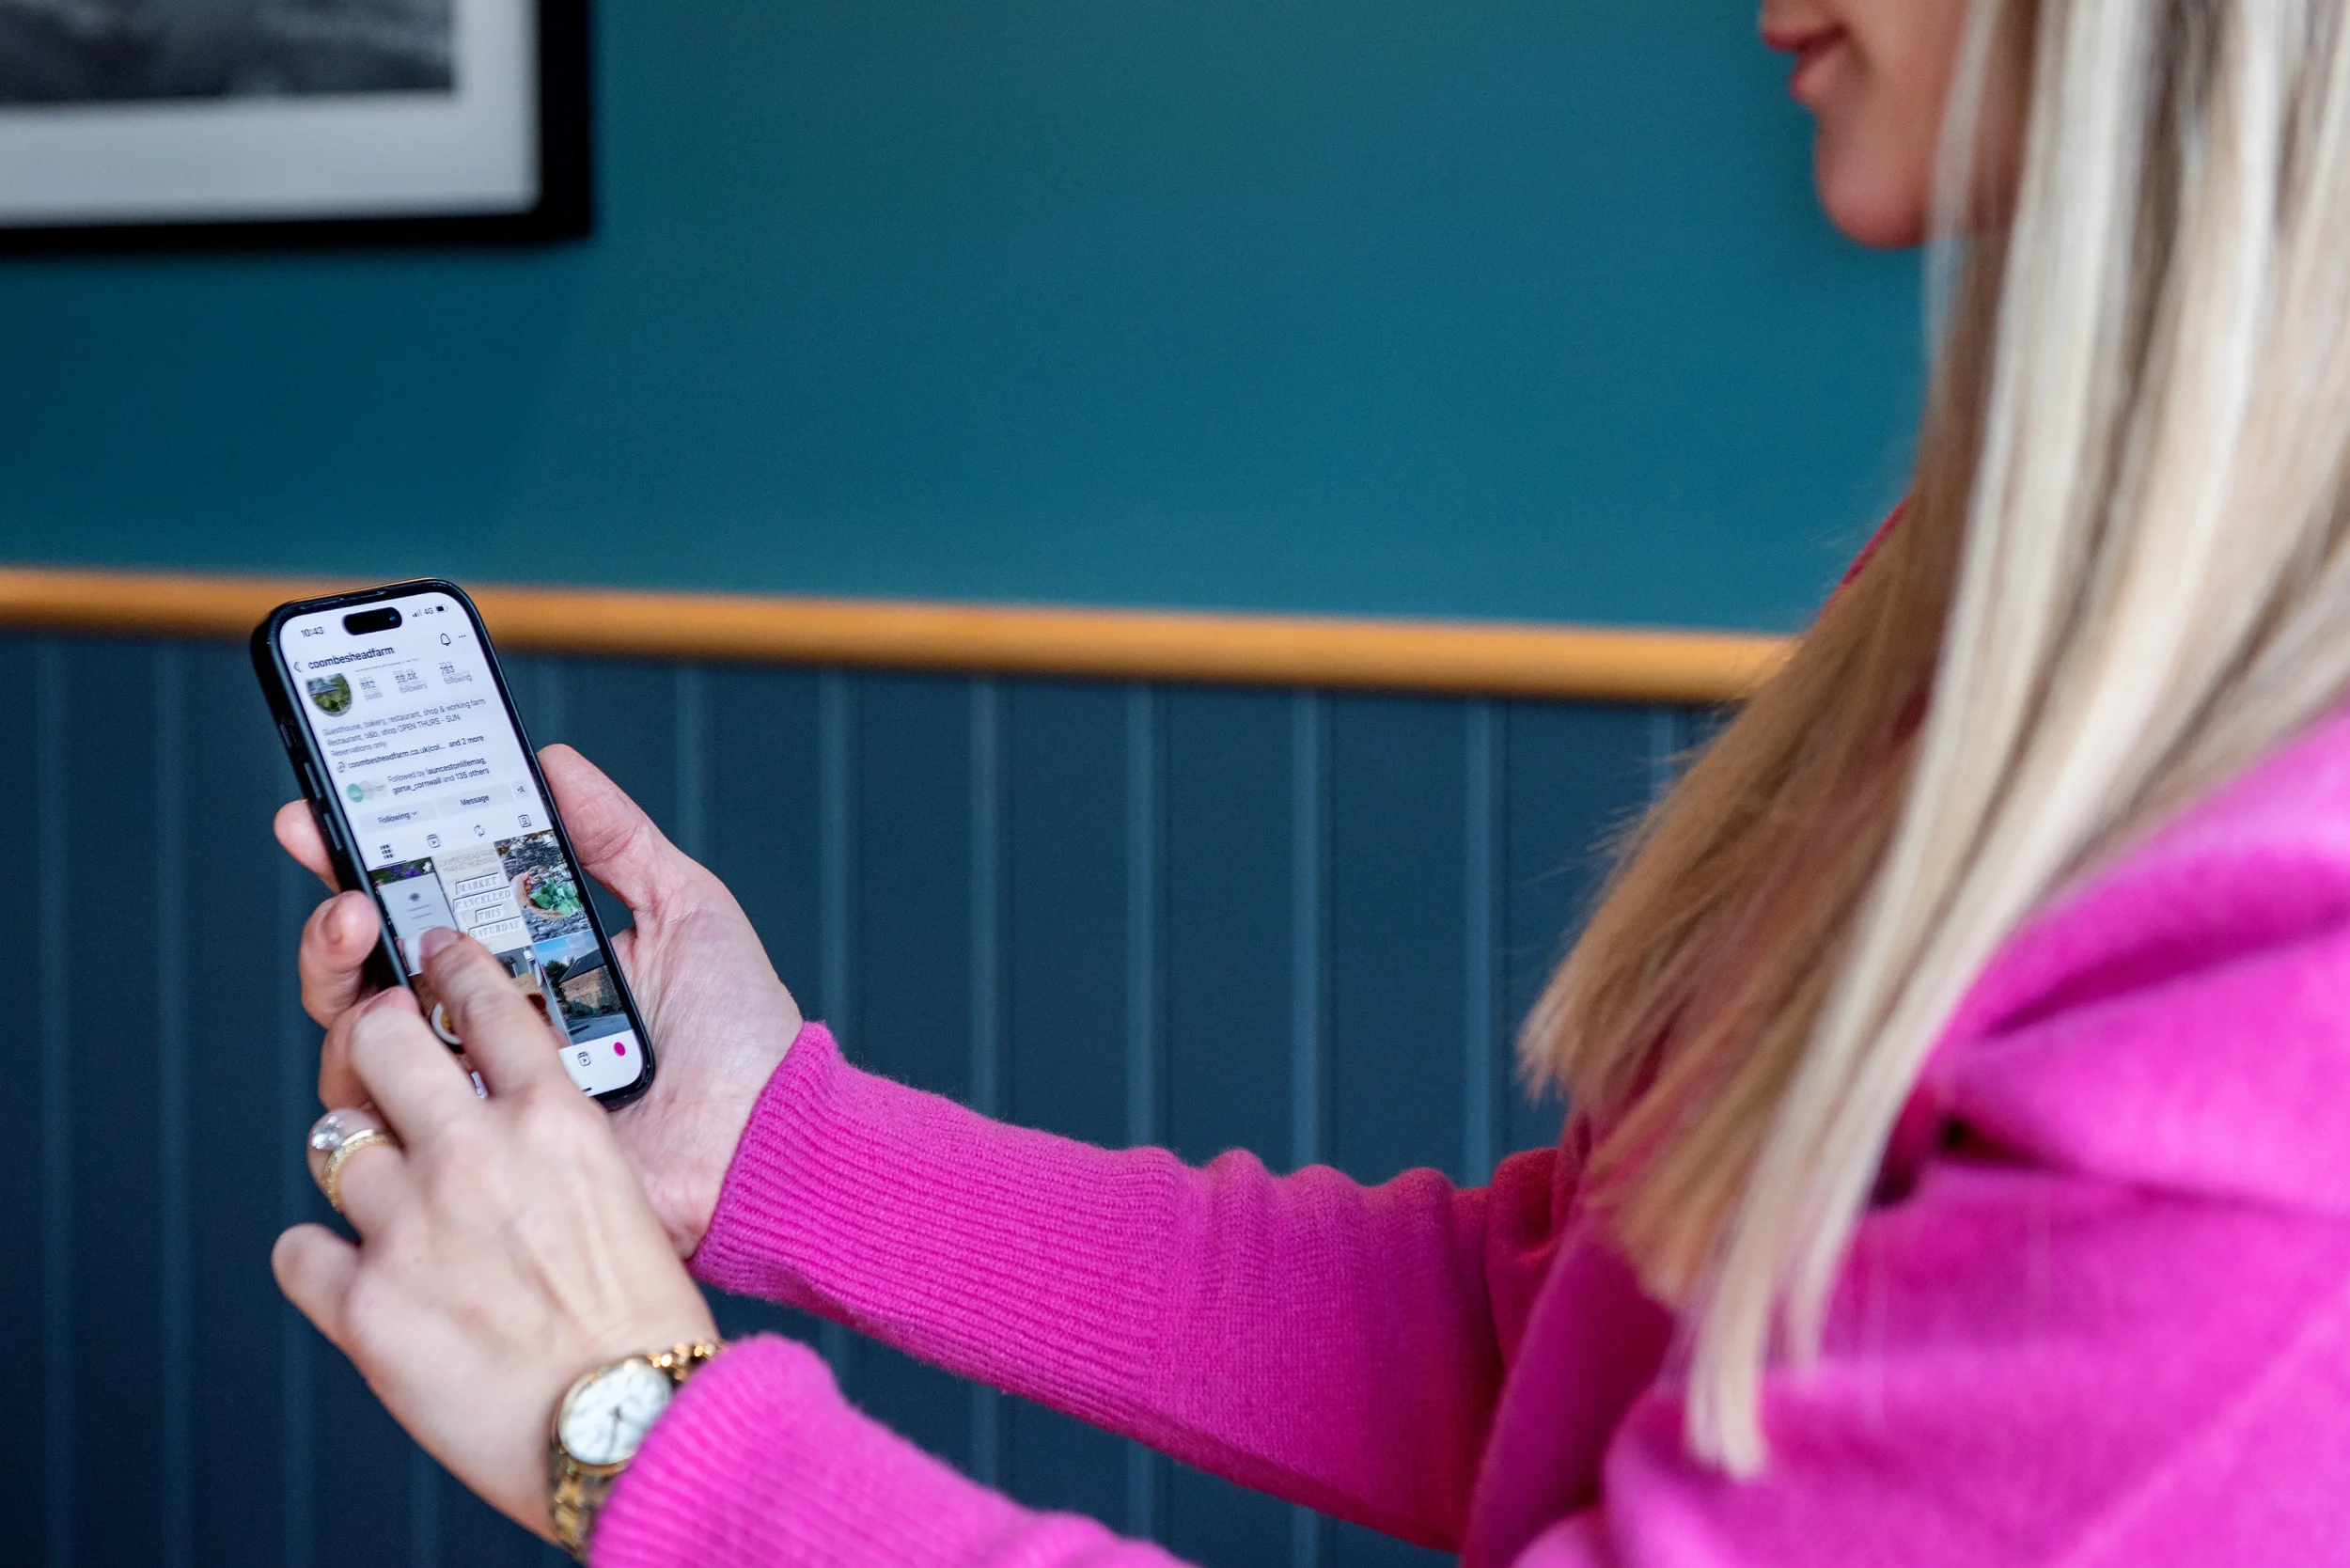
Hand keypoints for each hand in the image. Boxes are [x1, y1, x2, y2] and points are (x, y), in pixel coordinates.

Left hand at [274, 928, 719, 1537]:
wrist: (632, 1424)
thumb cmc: (641, 1323)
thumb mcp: (619, 1197)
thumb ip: (549, 1151)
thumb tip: (497, 1129)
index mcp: (556, 1120)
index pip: (486, 1001)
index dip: (450, 967)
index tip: (432, 954)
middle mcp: (475, 1155)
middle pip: (378, 1037)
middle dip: (368, 1032)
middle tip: (375, 1046)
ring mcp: (410, 1225)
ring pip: (331, 1141)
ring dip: (354, 1161)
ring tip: (385, 1193)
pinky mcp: (363, 1303)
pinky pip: (297, 1247)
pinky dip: (321, 1259)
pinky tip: (360, 1273)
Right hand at [277, 745, 803, 1255]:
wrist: (768, 1139)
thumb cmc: (741, 1035)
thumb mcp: (687, 909)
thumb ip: (616, 837)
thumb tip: (552, 760)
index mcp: (532, 968)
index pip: (429, 910)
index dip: (368, 862)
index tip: (324, 812)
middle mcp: (489, 1029)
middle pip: (371, 973)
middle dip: (336, 917)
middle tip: (346, 887)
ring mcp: (476, 1092)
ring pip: (359, 1038)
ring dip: (339, 976)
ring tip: (363, 931)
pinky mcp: (476, 1153)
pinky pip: (384, 1115)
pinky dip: (368, 1061)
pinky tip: (397, 1016)